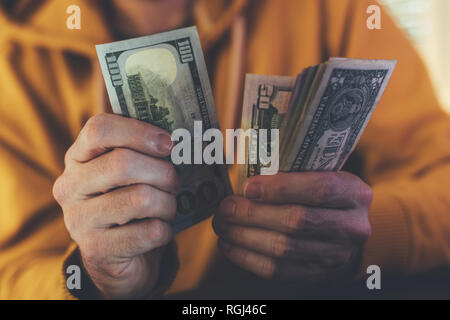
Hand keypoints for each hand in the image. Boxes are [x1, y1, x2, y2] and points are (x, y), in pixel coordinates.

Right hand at [53, 114, 179, 298]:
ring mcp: (79, 220)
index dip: (139, 131)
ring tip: (167, 208)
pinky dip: (165, 230)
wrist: (118, 260)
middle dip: (163, 172)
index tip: (168, 143)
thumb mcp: (129, 175)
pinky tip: (159, 231)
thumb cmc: (130, 207)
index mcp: (77, 158)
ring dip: (167, 204)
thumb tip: (173, 138)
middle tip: (175, 182)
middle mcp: (70, 187)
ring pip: (141, 198)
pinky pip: (150, 232)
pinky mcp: (97, 250)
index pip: (99, 129)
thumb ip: (141, 152)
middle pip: (123, 163)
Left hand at [213, 172, 371, 283]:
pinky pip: (277, 271)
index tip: (247, 187)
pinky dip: (247, 258)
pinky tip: (229, 244)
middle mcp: (352, 227)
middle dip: (253, 213)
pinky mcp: (317, 275)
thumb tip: (243, 170)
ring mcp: (336, 255)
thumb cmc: (323, 193)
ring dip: (244, 236)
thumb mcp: (321, 174)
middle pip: (297, 221)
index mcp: (354, 193)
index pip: (319, 189)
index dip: (281, 188)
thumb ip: (292, 170)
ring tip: (222, 224)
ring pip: (284, 248)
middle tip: (225, 207)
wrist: (345, 228)